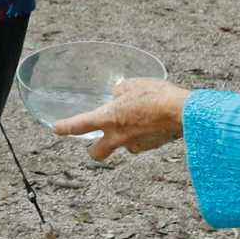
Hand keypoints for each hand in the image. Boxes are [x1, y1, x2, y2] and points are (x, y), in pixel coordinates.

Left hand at [52, 78, 190, 160]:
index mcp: (109, 118)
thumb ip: (121, 90)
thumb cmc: (157, 96)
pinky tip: (151, 122)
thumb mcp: (134, 85)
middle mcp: (118, 136)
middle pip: (96, 154)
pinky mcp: (150, 147)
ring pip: (122, 146)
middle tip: (96, 142)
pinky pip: (140, 143)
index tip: (56, 128)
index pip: (79, 126)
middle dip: (94, 150)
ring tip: (137, 120)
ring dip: (124, 138)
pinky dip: (142, 135)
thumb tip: (118, 93)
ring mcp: (134, 144)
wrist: (183, 112)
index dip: (65, 127)